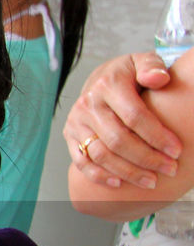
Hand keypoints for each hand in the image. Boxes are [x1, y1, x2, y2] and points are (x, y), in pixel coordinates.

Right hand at [64, 52, 180, 188]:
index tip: (176, 151)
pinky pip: (82, 162)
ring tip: (150, 181)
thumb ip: (152, 66)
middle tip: (169, 169)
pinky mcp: (69, 137)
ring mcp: (76, 122)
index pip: (134, 116)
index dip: (156, 136)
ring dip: (127, 171)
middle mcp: (87, 104)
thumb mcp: (142, 62)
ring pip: (100, 154)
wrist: (99, 79)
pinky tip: (119, 183)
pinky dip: (99, 176)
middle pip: (118, 140)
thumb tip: (158, 79)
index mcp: (107, 85)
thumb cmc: (127, 75)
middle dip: (146, 158)